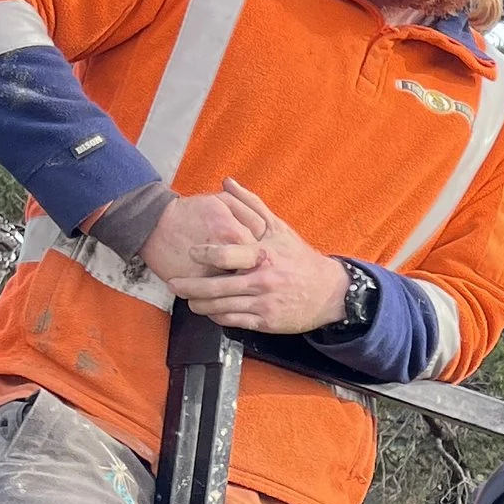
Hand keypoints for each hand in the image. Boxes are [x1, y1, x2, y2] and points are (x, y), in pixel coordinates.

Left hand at [160, 176, 349, 334]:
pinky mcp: (266, 322)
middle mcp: (261, 280)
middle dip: (190, 287)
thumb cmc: (299, 259)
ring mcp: (263, 303)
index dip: (205, 254)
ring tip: (189, 300)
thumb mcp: (279, 228)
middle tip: (174, 284)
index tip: (191, 252)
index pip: (226, 255)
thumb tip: (227, 182)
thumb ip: (250, 205)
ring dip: (200, 304)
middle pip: (216, 287)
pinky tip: (211, 311)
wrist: (329, 292)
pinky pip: (234, 321)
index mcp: (262, 256)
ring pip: (221, 307)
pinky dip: (218, 316)